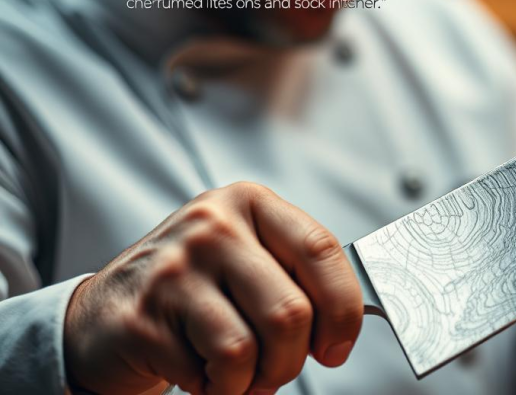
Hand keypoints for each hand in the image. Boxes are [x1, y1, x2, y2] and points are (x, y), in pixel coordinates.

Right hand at [64, 182, 362, 394]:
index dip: (343, 309)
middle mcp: (214, 225)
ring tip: (237, 374)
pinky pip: (210, 371)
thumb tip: (344, 323)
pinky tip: (200, 371)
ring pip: (250, 347)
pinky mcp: (145, 316)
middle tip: (277, 370)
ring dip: (253, 381)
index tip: (338, 346)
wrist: (106, 313)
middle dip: (291, 360)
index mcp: (251, 203)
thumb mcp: (248, 259)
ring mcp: (175, 268)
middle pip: (291, 311)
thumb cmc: (196, 288)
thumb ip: (295, 275)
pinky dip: (217, 388)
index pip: (321, 250)